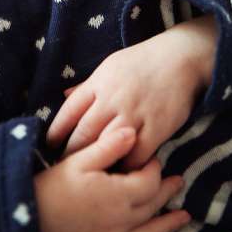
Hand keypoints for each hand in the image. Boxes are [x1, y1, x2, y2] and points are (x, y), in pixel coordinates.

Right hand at [35, 127, 188, 231]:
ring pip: (152, 228)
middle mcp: (124, 219)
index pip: (149, 179)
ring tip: (183, 214)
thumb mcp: (78, 160)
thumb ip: (107, 146)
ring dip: (168, 220)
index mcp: (118, 193)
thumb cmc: (53, 187)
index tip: (150, 157)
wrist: (31, 223)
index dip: (153, 166)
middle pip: (154, 202)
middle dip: (166, 189)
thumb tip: (132, 131)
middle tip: (178, 180)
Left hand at [47, 16, 216, 167]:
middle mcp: (112, 99)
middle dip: (72, 152)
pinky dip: (128, 166)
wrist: (180, 57)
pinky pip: (137, 155)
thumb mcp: (110, 66)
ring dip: (98, 161)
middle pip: (84, 133)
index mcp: (99, 83)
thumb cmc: (142, 62)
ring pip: (107, 146)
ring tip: (91, 174)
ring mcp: (134, 114)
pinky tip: (123, 171)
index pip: (69, 111)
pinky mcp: (157, 127)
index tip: (50, 145)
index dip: (57, 131)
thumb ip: (88, 85)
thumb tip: (64, 95)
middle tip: (66, 166)